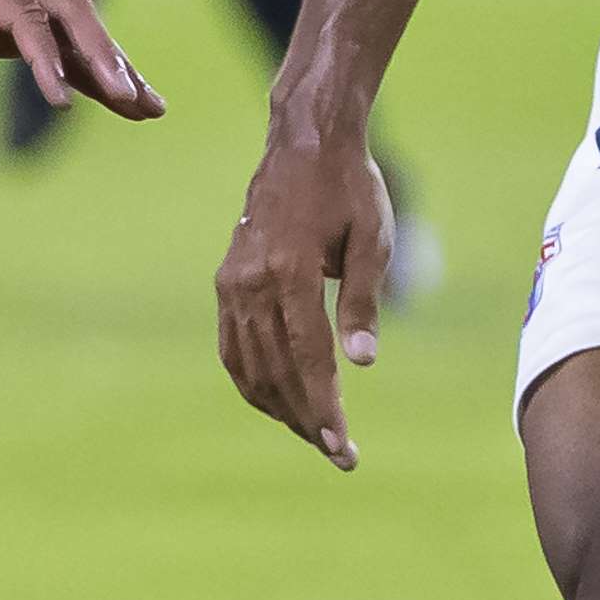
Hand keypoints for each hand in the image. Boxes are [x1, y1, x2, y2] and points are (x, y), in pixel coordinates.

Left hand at [0, 0, 160, 120]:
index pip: (25, 17)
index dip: (47, 58)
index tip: (61, 101)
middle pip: (72, 13)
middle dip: (106, 58)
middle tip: (135, 102)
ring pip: (77, 28)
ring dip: (114, 66)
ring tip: (151, 109)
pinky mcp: (9, 19)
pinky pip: (61, 43)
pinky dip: (91, 71)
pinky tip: (120, 100)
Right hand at [214, 125, 393, 468]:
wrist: (304, 144)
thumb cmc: (350, 190)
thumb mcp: (373, 240)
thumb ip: (364, 303)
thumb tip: (362, 364)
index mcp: (290, 270)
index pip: (308, 358)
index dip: (325, 408)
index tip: (342, 448)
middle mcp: (252, 281)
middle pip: (277, 371)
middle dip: (307, 420)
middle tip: (339, 455)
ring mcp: (232, 283)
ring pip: (250, 366)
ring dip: (280, 408)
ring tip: (314, 435)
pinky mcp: (226, 282)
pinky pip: (233, 347)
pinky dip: (253, 381)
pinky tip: (278, 402)